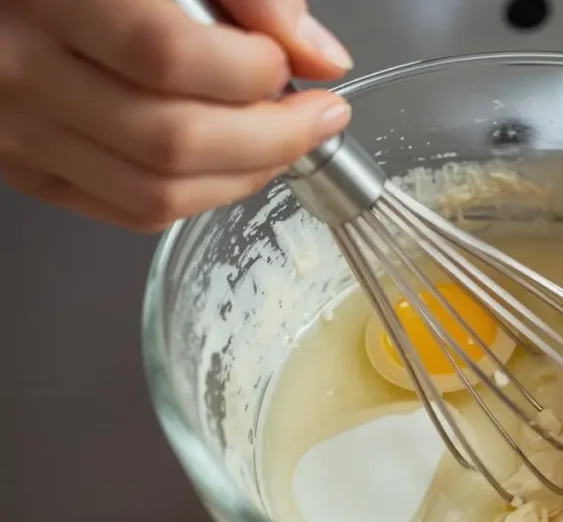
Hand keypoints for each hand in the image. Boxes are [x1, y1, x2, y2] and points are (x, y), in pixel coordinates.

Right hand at [0, 0, 352, 230]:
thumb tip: (320, 57)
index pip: (167, 56)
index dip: (249, 72)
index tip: (293, 67)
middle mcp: (21, 68)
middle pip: (171, 140)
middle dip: (270, 139)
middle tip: (314, 119)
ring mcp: (19, 130)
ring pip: (155, 191)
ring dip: (242, 176)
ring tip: (280, 142)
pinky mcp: (26, 170)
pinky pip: (129, 210)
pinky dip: (198, 196)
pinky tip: (231, 164)